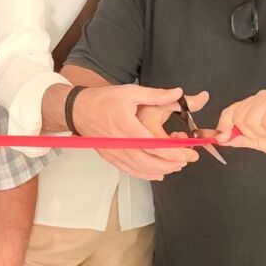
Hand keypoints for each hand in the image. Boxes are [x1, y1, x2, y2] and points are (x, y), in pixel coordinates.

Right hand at [74, 85, 205, 180]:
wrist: (78, 110)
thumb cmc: (103, 100)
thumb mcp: (131, 91)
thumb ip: (156, 95)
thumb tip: (178, 92)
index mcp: (127, 127)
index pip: (154, 145)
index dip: (172, 152)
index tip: (187, 153)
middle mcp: (120, 143)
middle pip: (149, 162)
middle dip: (170, 164)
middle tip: (187, 161)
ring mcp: (114, 153)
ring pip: (141, 169)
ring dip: (160, 170)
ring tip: (176, 166)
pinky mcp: (111, 157)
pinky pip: (130, 171)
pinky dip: (146, 174)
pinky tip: (157, 173)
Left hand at [216, 90, 265, 156]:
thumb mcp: (257, 141)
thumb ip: (238, 138)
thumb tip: (219, 138)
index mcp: (252, 105)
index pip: (229, 112)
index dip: (224, 126)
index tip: (224, 138)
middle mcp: (260, 98)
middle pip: (239, 119)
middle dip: (252, 133)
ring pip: (252, 121)